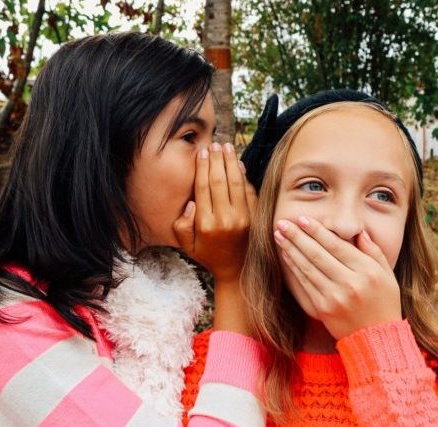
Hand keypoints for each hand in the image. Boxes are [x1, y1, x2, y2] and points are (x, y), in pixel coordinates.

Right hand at [173, 142, 256, 283]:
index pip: (203, 188)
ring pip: (236, 182)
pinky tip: (238, 164)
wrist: (237, 271)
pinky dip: (244, 176)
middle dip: (216, 160)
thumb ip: (182, 225)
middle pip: (219, 181)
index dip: (202, 167)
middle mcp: (226, 219)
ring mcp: (244, 218)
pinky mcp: (255, 217)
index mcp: (206, 224)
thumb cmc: (209, 255)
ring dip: (231, 162)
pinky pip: (249, 191)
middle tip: (214, 144)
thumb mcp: (187, 246)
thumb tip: (191, 203)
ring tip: (226, 147)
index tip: (202, 153)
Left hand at [273, 216, 401, 339]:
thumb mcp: (387, 275)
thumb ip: (373, 251)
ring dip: (291, 249)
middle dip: (298, 236)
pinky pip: (305, 283)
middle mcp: (350, 284)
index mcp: (367, 272)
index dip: (317, 231)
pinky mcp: (323, 309)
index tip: (302, 219)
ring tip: (279, 235)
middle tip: (282, 223)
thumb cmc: (384, 303)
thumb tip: (358, 230)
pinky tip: (286, 255)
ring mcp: (334, 297)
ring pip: (308, 268)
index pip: (337, 246)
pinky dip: (294, 268)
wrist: (376, 338)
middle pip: (318, 255)